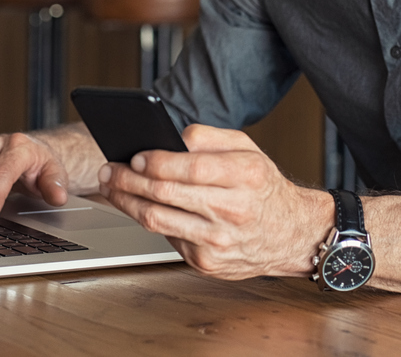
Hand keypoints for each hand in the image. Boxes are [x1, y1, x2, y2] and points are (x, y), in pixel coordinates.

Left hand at [98, 124, 332, 279]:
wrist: (290, 235)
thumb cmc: (264, 187)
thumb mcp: (248, 149)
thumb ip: (209, 137)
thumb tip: (170, 137)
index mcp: (245, 175)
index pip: (190, 167)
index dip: (156, 161)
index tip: (134, 156)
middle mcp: (232, 211)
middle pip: (166, 194)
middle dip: (128, 180)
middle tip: (110, 170)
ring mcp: (218, 241)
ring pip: (157, 220)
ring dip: (127, 201)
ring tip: (113, 187)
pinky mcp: (206, 262)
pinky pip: (166, 237)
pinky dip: (148, 219)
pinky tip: (136, 206)